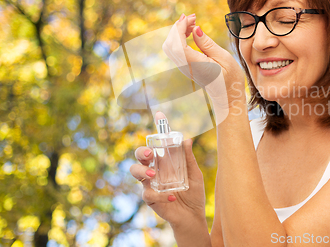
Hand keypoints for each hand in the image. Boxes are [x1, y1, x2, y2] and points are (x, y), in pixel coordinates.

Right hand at [129, 111, 206, 226]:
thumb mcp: (194, 174)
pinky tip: (172, 198)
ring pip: (135, 172)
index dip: (158, 129)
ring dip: (142, 171)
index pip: (158, 142)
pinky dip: (160, 195)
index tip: (160, 114)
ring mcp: (150, 184)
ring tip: (154, 175)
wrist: (193, 216)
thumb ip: (189, 159)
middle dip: (141, 152)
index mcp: (165, 161)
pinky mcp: (150, 199)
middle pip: (140, 155)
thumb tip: (187, 140)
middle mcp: (155, 169)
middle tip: (150, 153)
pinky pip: (148, 194)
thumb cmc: (193, 192)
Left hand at [162, 14, 245, 122]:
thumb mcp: (223, 58)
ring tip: (192, 23)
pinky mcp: (185, 67)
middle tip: (192, 17)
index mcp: (195, 64)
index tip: (191, 17)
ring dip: (177, 32)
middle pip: (170, 44)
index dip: (180, 27)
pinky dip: (179, 38)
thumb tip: (195, 28)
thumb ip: (207, 43)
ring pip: (170, 46)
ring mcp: (184, 68)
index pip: (178, 43)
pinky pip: (175, 50)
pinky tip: (190, 32)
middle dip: (177, 27)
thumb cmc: (230, 78)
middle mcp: (186, 67)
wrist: (228, 96)